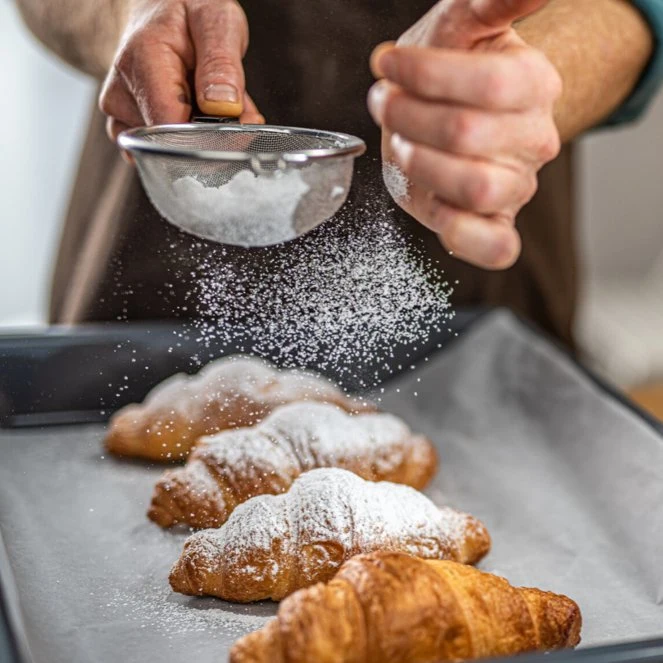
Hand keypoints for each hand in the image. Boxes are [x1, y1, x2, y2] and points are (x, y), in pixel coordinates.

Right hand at [99, 0, 262, 142]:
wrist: (159, 5)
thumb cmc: (186, 7)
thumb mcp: (216, 20)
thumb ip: (221, 63)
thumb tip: (223, 106)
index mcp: (142, 60)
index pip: (170, 126)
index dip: (208, 134)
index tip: (236, 122)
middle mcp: (123, 91)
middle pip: (172, 142)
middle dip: (211, 132)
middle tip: (232, 105)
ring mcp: (121, 112)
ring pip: (172, 148)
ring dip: (203, 133)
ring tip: (210, 100)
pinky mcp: (128, 124)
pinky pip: (164, 148)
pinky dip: (189, 137)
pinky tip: (197, 111)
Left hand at [368, 0, 561, 269]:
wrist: (448, 116)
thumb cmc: (450, 70)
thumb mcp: (459, 26)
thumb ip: (490, 3)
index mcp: (534, 84)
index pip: (489, 84)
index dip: (425, 74)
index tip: (387, 66)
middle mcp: (534, 139)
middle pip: (467, 134)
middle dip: (406, 117)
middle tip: (384, 104)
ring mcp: (516, 186)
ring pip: (474, 187)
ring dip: (419, 163)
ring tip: (402, 145)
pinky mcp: (495, 226)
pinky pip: (495, 247)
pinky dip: (463, 235)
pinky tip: (438, 209)